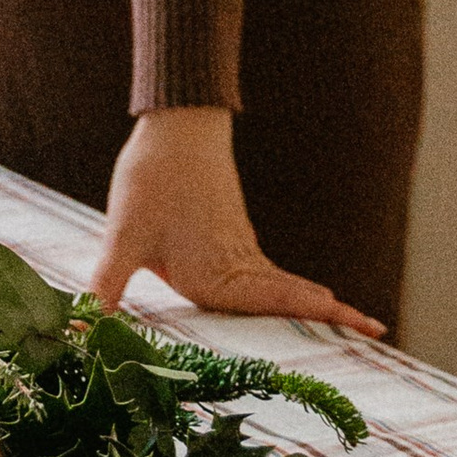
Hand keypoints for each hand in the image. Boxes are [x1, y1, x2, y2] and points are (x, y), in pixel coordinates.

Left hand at [86, 108, 383, 335]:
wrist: (175, 125)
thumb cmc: (152, 179)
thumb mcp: (123, 236)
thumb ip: (106, 287)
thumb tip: (80, 327)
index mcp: (218, 275)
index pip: (278, 305)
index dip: (317, 317)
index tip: (362, 324)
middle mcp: (237, 266)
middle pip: (290, 298)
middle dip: (331, 317)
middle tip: (376, 330)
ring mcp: (239, 250)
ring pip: (281, 284)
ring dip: (310, 303)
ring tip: (347, 318)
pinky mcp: (231, 237)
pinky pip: (266, 272)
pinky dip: (287, 288)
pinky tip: (292, 295)